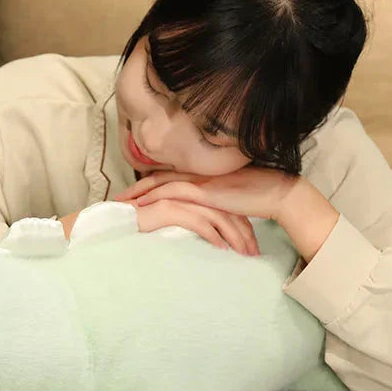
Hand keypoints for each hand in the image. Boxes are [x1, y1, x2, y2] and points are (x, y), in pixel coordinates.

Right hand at [59, 203, 256, 253]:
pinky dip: (211, 234)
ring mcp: (173, 199)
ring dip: (232, 235)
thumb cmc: (132, 230)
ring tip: (243, 253)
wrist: (104, 225)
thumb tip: (202, 242)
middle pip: (223, 208)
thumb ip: (182, 228)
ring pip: (214, 214)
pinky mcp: (164, 210)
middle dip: (242, 231)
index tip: (249, 245)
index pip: (220, 206)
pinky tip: (221, 247)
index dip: (238, 224)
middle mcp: (181, 193)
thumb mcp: (164, 228)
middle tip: (254, 252)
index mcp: (184, 195)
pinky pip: (195, 221)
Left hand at [114, 166, 299, 222]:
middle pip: (157, 177)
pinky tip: (140, 205)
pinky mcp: (206, 190)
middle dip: (135, 189)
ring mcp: (200, 180)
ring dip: (138, 193)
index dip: (145, 185)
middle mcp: (197, 173)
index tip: (128, 196)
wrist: (276, 193)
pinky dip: (155, 197)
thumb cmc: (255, 197)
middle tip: (115, 201)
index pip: (166, 176)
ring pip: (160, 183)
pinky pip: (174, 191)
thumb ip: (212, 203)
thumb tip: (201, 217)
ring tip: (121, 206)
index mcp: (201, 173)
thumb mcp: (228, 199)